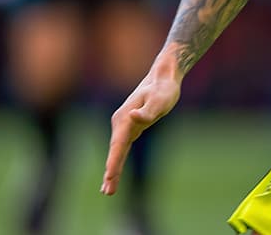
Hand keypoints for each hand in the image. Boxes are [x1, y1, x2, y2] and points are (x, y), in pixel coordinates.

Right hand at [102, 72, 180, 195]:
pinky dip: (117, 160)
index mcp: (125, 118)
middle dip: (111, 172)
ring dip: (112, 170)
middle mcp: (121, 122)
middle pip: (115, 151)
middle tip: (108, 192)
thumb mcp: (159, 100)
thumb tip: (132, 116)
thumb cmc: (163, 89)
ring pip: (116, 151)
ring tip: (107, 190)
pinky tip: (114, 173)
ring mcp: (124, 125)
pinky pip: (121, 148)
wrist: (163, 77)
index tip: (109, 177)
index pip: (118, 144)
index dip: (114, 161)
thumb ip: (147, 111)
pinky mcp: (130, 126)